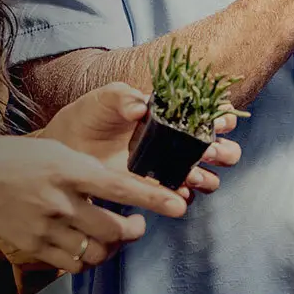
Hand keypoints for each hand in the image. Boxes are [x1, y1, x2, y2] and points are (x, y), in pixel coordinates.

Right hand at [0, 136, 184, 274]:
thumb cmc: (12, 158)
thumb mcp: (53, 150)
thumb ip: (85, 170)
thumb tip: (121, 189)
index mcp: (67, 166)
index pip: (120, 185)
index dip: (153, 198)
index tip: (179, 207)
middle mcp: (58, 198)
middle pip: (114, 228)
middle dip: (135, 230)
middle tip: (138, 224)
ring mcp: (44, 225)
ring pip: (97, 250)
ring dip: (112, 247)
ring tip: (113, 235)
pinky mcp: (31, 244)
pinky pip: (73, 263)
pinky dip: (86, 257)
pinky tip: (85, 244)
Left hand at [37, 81, 240, 198]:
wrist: (69, 145)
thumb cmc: (91, 114)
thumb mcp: (106, 98)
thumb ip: (123, 97)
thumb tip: (140, 108)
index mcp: (175, 113)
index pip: (212, 113)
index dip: (224, 117)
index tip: (219, 122)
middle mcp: (179, 140)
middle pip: (221, 148)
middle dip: (224, 151)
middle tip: (208, 151)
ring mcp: (170, 166)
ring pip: (208, 176)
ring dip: (207, 176)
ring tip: (190, 174)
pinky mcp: (156, 188)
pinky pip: (182, 196)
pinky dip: (186, 195)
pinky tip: (178, 190)